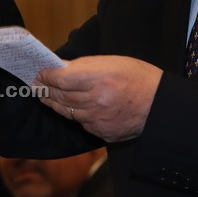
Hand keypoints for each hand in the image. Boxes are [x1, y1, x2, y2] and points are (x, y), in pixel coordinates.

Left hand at [36, 55, 162, 141]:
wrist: (161, 106)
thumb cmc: (139, 78)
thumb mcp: (112, 62)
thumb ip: (84, 66)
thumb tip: (62, 68)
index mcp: (99, 80)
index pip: (61, 80)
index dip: (47, 76)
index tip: (39, 73)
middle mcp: (96, 102)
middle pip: (61, 96)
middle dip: (45, 89)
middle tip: (35, 84)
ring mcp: (98, 120)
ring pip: (67, 112)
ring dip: (54, 103)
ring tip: (45, 95)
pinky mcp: (102, 133)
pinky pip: (80, 122)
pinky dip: (73, 114)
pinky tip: (68, 107)